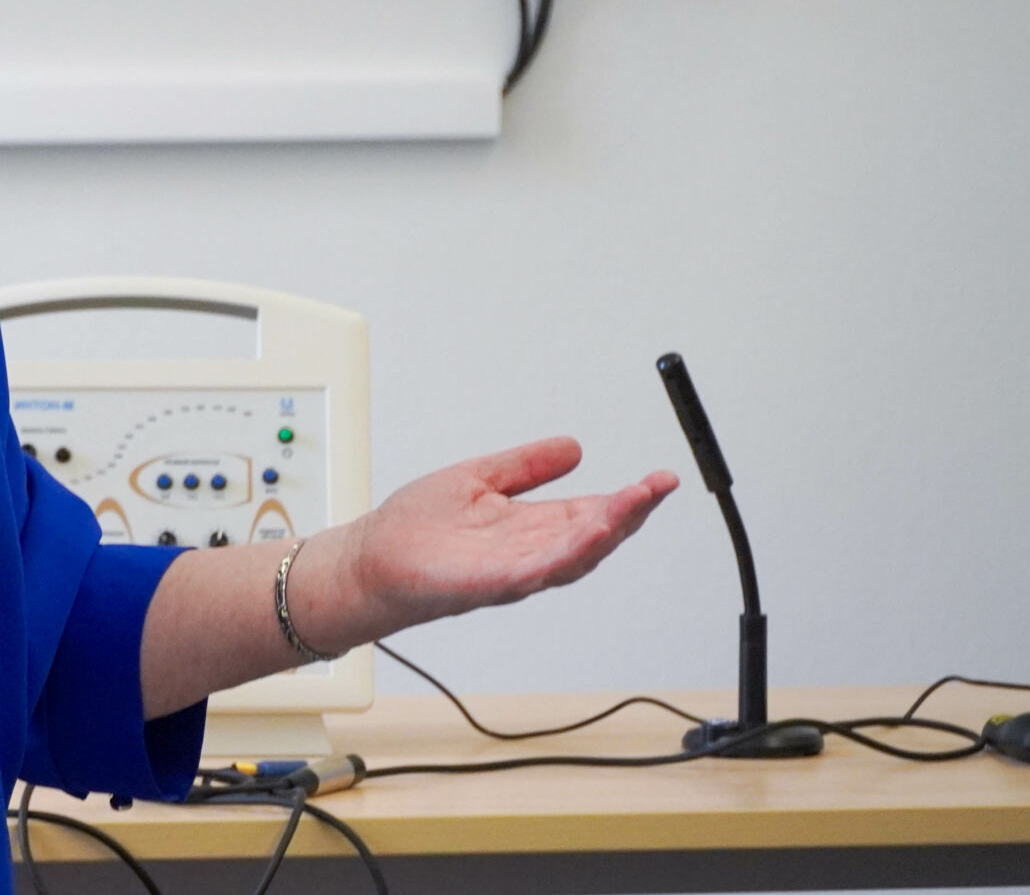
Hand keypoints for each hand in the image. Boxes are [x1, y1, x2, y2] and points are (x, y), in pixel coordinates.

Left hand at [296, 438, 676, 654]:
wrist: (369, 561)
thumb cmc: (415, 529)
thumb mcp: (479, 480)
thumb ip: (525, 466)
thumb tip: (573, 446)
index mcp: (530, 528)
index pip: (591, 513)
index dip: (627, 499)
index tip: (659, 479)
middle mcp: (529, 553)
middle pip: (593, 537)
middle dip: (631, 514)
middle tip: (660, 486)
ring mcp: (511, 572)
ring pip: (572, 556)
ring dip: (607, 531)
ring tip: (635, 503)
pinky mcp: (487, 584)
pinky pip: (534, 572)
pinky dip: (563, 554)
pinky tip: (587, 532)